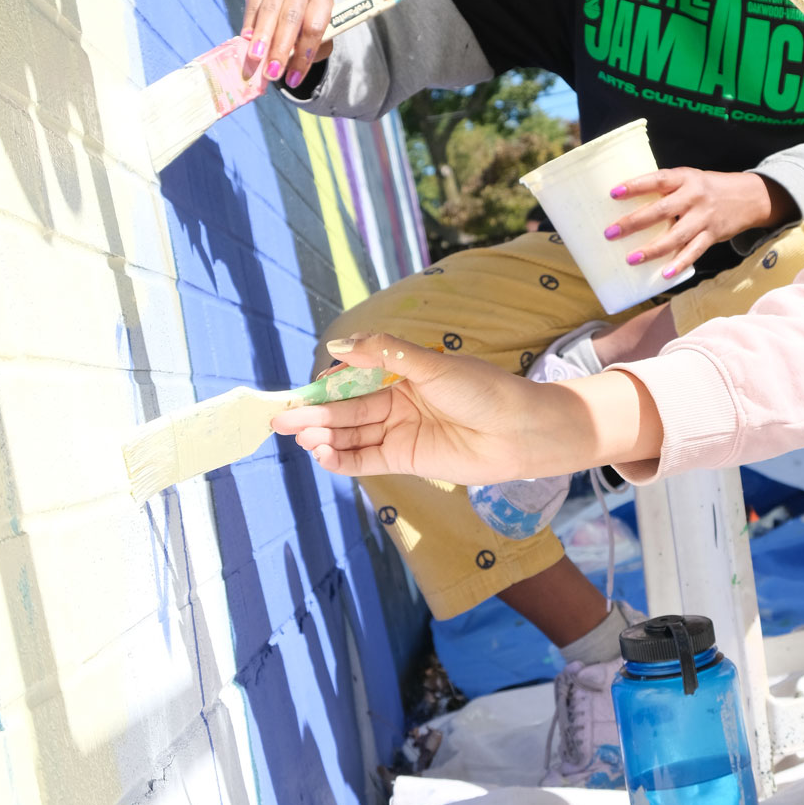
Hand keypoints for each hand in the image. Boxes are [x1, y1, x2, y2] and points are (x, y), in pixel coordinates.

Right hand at [240, 0, 334, 88]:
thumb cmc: (308, 21)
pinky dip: (249, 26)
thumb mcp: (316, 34)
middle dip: (280, 49)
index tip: (294, 80)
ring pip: (269, 11)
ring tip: (256, 60)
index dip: (303, 55)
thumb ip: (303, 50)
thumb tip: (279, 70)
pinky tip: (245, 41)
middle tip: (272, 73)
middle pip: (290, 18)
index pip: (314, 28)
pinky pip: (253, 8)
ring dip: (261, 38)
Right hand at [269, 332, 661, 480]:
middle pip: (346, 409)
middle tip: (281, 420)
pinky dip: (343, 459)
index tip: (296, 392)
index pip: (351, 378)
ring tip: (301, 438)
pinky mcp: (407, 459)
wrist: (522, 431)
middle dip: (314, 414)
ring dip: (325, 437)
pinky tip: (323, 456)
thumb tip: (338, 344)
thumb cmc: (484, 390)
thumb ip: (384, 355)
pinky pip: (366, 459)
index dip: (323, 387)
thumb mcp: (432, 366)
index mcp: (401, 372)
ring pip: (352, 435)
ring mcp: (400, 431)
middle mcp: (397, 401)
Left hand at [603, 168, 790, 278]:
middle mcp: (694, 197)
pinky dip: (680, 264)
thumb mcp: (689, 180)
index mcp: (685, 178)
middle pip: (662, 211)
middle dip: (634, 222)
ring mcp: (704, 217)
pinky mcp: (712, 235)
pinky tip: (665, 274)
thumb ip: (666, 190)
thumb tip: (629, 205)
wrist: (749, 196)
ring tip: (631, 259)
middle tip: (611, 233)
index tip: (613, 193)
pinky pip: (694, 252)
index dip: (635, 186)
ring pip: (676, 236)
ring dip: (652, 249)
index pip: (657, 180)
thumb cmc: (708, 188)